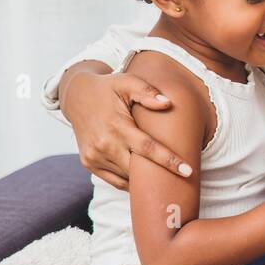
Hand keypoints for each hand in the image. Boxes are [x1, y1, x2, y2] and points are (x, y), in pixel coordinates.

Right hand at [63, 69, 191, 190]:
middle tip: (185, 178)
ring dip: (146, 181)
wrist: (76, 96)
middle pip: (138, 168)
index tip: (188, 171)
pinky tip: (147, 180)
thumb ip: (147, 92)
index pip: (147, 148)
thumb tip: (167, 103)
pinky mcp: (89, 163)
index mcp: (116, 126)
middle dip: (161, 176)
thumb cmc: (107, 88)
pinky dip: (131, 183)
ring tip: (168, 181)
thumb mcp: (126, 82)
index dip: (168, 161)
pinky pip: (114, 181)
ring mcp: (94, 156)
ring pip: (126, 178)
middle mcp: (103, 144)